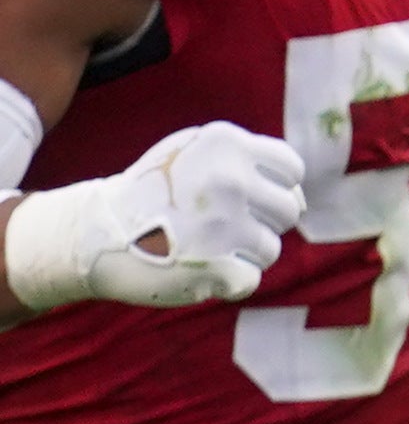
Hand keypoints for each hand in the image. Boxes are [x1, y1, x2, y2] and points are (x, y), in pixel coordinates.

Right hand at [2, 121, 303, 311]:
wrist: (94, 233)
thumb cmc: (155, 193)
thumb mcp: (194, 155)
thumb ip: (248, 163)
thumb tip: (300, 197)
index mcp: (227, 143)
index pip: (292, 170)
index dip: (274, 187)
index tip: (244, 196)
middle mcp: (229, 179)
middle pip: (288, 211)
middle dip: (260, 221)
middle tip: (214, 222)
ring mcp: (224, 224)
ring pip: (270, 248)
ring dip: (240, 252)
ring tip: (197, 241)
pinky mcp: (217, 267)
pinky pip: (249, 279)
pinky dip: (226, 280)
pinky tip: (193, 264)